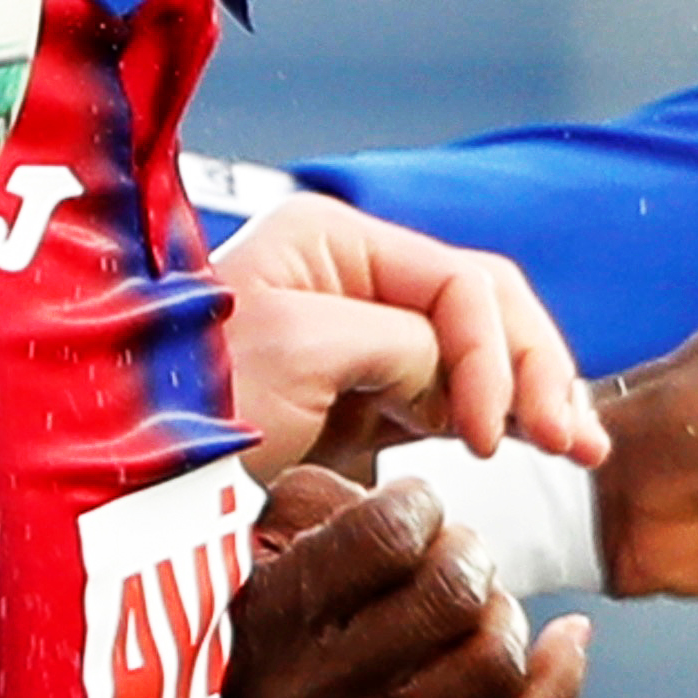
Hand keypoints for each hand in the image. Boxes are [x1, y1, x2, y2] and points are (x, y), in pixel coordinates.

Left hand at [214, 191, 604, 466]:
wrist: (119, 457)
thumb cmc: (187, 387)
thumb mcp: (299, 349)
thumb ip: (397, 345)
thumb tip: (447, 378)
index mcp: (337, 241)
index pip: (462, 284)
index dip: (495, 358)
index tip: (491, 437)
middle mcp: (356, 277)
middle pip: (485, 311)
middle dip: (536, 371)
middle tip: (577, 444)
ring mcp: (360, 337)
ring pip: (478, 353)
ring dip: (532, 396)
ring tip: (578, 451)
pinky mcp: (358, 397)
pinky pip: (449, 397)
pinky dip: (495, 421)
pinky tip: (532, 451)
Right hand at [226, 458, 588, 697]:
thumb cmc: (254, 611)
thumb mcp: (256, 535)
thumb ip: (325, 499)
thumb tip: (421, 507)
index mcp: (268, 620)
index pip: (387, 538)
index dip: (419, 503)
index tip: (412, 507)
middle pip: (451, 597)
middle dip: (468, 554)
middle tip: (451, 553)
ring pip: (491, 665)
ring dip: (503, 613)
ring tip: (478, 602)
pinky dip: (557, 679)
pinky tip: (564, 637)